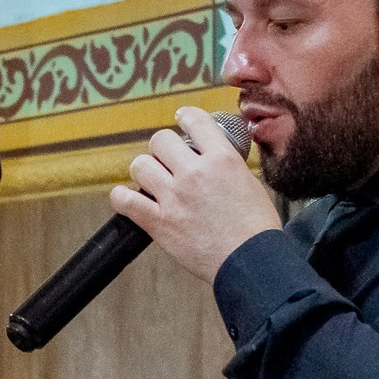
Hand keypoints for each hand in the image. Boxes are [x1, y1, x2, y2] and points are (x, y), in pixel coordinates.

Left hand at [110, 107, 280, 285]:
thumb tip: (216, 156)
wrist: (251, 262)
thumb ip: (227, 165)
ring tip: (152, 180)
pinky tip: (129, 199)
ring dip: (144, 170)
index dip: (185, 117)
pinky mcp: (159, 222)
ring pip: (139, 165)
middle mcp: (194, 173)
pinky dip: (122, 198)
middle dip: (163, 149)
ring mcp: (174, 197)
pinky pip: (125, 200)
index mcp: (221, 159)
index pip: (194, 120)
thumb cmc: (256, 229)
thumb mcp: (250, 183)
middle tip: (169, 161)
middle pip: (160, 140)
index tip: (181, 120)